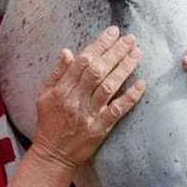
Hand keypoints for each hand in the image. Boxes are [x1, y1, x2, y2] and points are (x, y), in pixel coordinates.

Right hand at [32, 26, 145, 167]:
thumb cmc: (49, 123)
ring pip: (109, 86)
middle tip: (130, 38)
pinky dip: (130, 97)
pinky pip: (117, 110)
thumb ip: (57, 73)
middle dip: (115, 51)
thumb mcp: (45, 95)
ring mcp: (88, 114)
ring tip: (137, 53)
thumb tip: (67, 51)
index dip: (99, 44)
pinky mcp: (100, 128)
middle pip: (97, 70)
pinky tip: (141, 84)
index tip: (112, 32)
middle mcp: (75, 99)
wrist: (53, 154)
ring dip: (124, 68)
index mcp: (62, 89)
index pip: (82, 61)